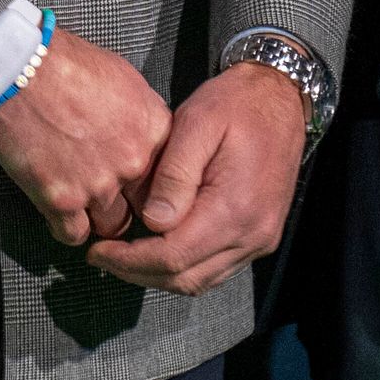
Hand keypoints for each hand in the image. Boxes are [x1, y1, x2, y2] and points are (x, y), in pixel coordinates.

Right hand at [0, 31, 169, 246]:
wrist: (18, 66)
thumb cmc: (65, 62)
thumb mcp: (124, 77)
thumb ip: (141, 115)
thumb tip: (142, 132)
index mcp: (153, 130)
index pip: (169, 176)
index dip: (150, 182)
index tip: (137, 185)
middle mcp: (132, 162)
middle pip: (142, 205)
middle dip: (127, 204)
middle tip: (108, 197)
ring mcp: (98, 184)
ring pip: (110, 225)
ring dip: (96, 218)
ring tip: (82, 205)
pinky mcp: (61, 199)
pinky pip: (74, 235)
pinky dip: (67, 228)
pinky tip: (60, 215)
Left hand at [89, 61, 310, 295]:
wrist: (280, 98)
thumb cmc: (237, 104)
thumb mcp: (197, 123)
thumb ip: (174, 174)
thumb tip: (153, 221)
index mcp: (235, 207)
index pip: (174, 257)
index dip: (130, 261)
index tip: (98, 251)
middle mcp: (252, 234)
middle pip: (186, 279)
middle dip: (137, 273)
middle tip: (102, 256)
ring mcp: (260, 240)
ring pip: (201, 281)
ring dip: (158, 275)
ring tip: (124, 255)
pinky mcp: (260, 237)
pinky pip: (216, 269)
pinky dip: (184, 267)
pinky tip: (158, 249)